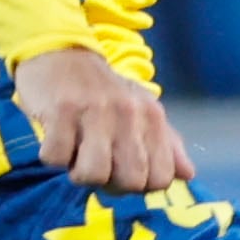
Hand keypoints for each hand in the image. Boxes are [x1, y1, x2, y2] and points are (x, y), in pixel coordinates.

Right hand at [11, 45, 190, 195]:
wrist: (60, 53)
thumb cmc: (102, 90)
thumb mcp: (141, 110)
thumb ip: (166, 144)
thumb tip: (187, 174)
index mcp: (151, 116)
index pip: (161, 178)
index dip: (139, 186)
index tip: (122, 172)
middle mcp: (128, 112)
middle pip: (130, 181)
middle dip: (110, 184)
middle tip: (96, 164)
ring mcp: (94, 110)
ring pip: (93, 174)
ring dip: (79, 172)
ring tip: (75, 153)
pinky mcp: (60, 109)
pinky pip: (56, 158)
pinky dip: (52, 156)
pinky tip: (56, 137)